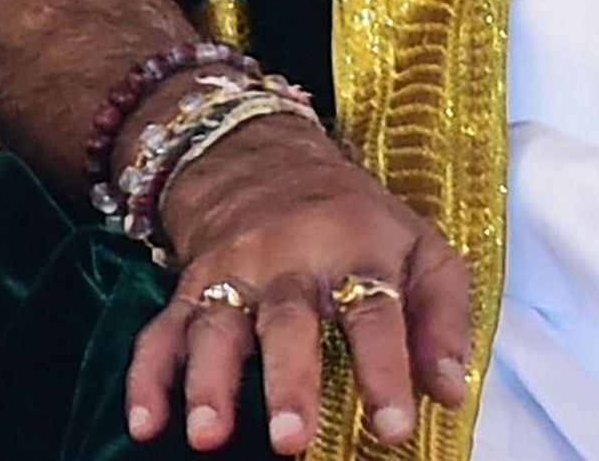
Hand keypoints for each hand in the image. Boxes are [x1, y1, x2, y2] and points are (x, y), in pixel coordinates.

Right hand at [123, 111, 473, 452]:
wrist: (270, 165)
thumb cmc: (361, 223)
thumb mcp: (422, 249)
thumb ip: (444, 317)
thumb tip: (452, 392)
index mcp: (359, 252)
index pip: (375, 315)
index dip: (387, 372)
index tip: (394, 429)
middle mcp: (291, 263)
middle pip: (288, 324)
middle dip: (288, 384)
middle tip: (291, 442)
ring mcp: (232, 277)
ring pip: (216, 329)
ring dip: (209, 384)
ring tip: (209, 435)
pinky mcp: (187, 291)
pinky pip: (160, 335)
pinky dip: (147, 379)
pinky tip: (146, 424)